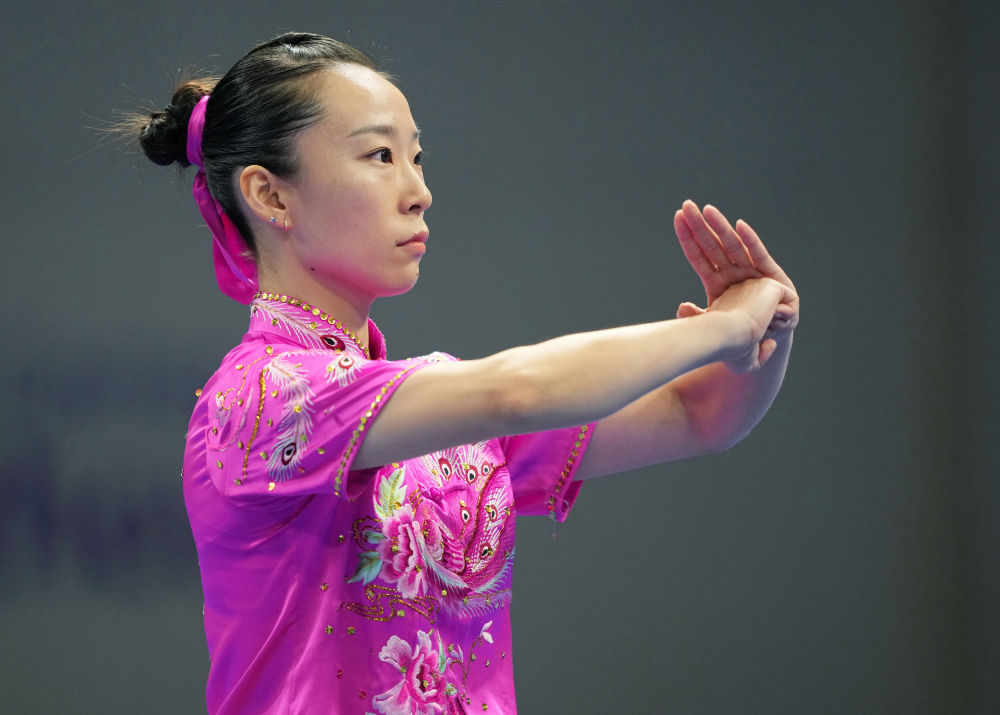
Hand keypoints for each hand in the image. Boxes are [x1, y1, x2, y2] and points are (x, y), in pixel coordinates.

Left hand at [673, 199, 798, 330]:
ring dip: (720, 227)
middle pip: (712, 246)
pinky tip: (739, 225)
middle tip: (686, 205)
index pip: (698, 257)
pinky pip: (758, 256)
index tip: (677, 218)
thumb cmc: (742, 333)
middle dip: (699, 226)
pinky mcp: (771, 275)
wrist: (770, 340)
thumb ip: (700, 318)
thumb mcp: (718, 329)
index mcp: (717, 283)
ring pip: (732, 246)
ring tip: (707, 210)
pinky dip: (750, 241)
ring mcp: (750, 272)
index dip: (688, 239)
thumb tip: (683, 307)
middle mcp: (733, 273)